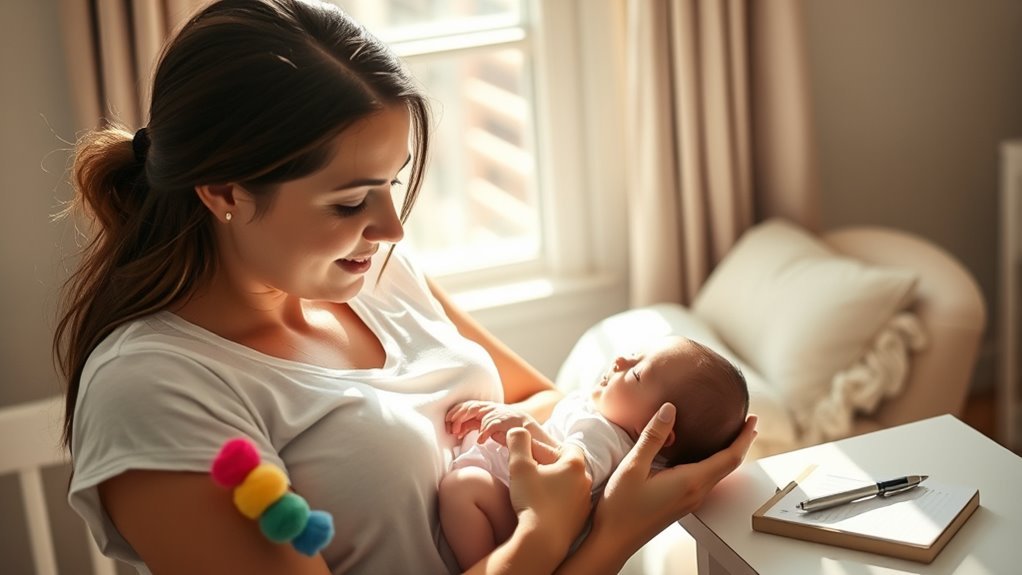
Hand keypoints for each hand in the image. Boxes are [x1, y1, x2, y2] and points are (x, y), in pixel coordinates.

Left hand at [446, 401, 535, 444]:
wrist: (528, 430)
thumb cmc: (504, 428)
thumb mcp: (486, 425)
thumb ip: (473, 425)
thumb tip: (457, 431)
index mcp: (485, 408)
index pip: (467, 405)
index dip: (455, 411)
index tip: (446, 421)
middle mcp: (490, 408)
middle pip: (470, 406)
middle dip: (457, 415)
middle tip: (449, 425)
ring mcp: (497, 413)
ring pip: (478, 412)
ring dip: (465, 421)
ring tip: (458, 433)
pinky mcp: (505, 422)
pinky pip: (491, 426)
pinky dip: (484, 434)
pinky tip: (480, 441)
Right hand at [505, 427, 591, 555]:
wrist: (542, 541)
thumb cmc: (532, 501)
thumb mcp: (519, 466)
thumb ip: (518, 442)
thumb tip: (517, 431)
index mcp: (575, 465)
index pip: (566, 447)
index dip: (548, 449)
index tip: (535, 456)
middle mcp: (585, 482)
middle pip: (568, 467)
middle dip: (551, 467)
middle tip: (533, 474)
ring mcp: (585, 503)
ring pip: (570, 487)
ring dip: (556, 486)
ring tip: (537, 493)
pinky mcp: (581, 521)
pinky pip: (570, 505)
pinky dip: (558, 504)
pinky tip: (543, 510)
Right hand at [594, 403, 757, 552]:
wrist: (613, 540)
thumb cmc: (621, 507)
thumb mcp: (633, 466)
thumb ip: (654, 437)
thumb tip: (669, 409)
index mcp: (690, 482)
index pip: (729, 458)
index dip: (743, 438)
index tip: (752, 419)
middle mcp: (696, 493)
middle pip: (729, 466)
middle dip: (741, 443)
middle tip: (746, 422)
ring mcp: (690, 500)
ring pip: (719, 473)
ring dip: (728, 453)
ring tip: (730, 434)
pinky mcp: (682, 503)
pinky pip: (707, 479)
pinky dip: (714, 462)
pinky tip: (704, 455)